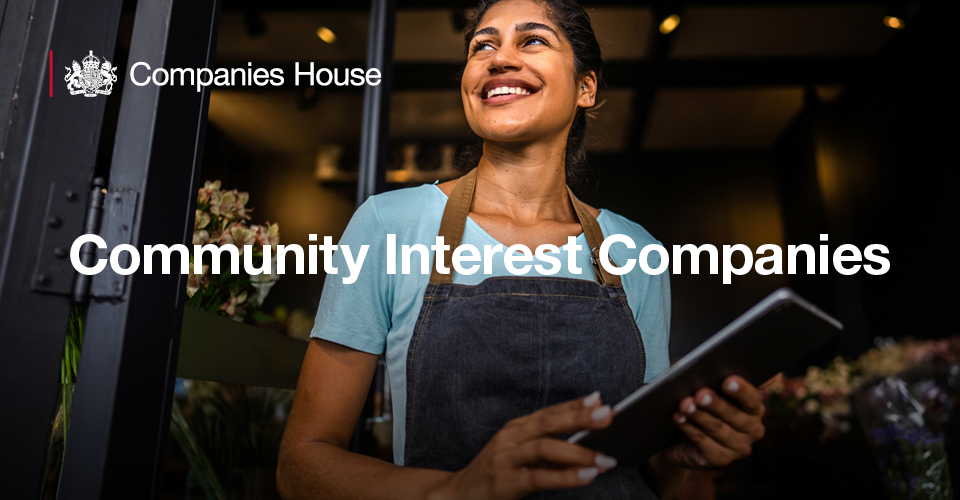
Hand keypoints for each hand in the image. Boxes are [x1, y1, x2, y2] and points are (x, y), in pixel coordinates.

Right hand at [429, 392, 619, 499]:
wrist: (459, 495)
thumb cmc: (497, 473)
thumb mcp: (520, 454)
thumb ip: (550, 444)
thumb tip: (587, 434)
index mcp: (516, 428)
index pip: (549, 412)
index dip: (574, 405)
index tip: (600, 400)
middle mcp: (510, 438)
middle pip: (548, 422)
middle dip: (579, 418)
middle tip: (607, 416)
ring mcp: (505, 459)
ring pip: (545, 447)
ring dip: (578, 452)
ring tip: (604, 459)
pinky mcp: (504, 482)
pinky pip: (539, 477)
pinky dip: (565, 476)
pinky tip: (586, 476)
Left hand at [660, 374, 777, 468]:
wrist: (682, 439)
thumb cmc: (700, 407)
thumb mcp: (706, 389)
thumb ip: (705, 377)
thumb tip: (687, 366)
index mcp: (754, 408)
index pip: (752, 399)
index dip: (741, 390)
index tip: (728, 381)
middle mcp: (752, 429)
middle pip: (735, 416)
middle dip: (716, 404)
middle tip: (700, 394)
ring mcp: (738, 447)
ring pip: (717, 429)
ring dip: (699, 415)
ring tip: (685, 404)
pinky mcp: (720, 459)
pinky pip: (703, 442)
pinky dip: (689, 428)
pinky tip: (679, 418)